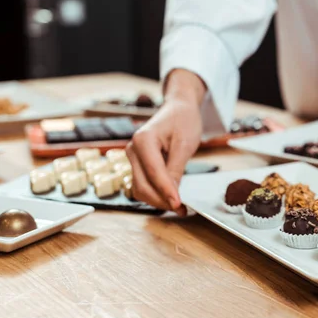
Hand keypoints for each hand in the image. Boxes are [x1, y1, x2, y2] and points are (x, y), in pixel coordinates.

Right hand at [126, 69, 205, 215]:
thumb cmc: (183, 121)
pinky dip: (155, 194)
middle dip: (162, 200)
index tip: (179, 205)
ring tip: (179, 205)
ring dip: (158, 200)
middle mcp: (132, 149)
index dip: (166, 192)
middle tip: (183, 209)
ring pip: (140, 189)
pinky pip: (143, 185)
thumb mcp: (185, 144)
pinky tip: (171, 197)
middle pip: (142, 185)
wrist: (178, 108)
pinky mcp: (137, 164)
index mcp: (143, 140)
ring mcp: (132, 157)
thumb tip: (172, 195)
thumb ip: (176, 169)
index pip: (154, 173)